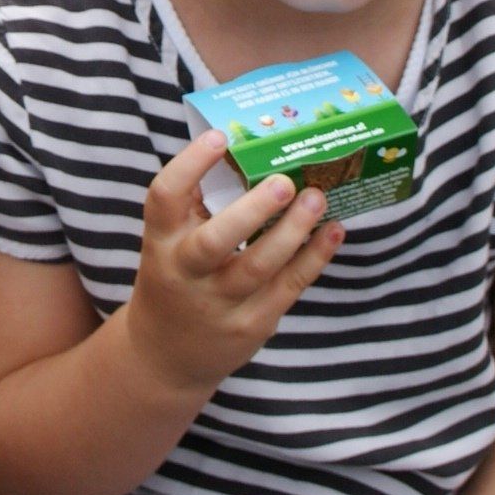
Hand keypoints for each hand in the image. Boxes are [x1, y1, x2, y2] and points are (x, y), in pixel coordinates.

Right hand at [118, 132, 346, 396]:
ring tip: (317, 197)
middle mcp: (186, 272)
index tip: (219, 137)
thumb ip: (194, 207)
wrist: (164, 357)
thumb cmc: (173, 281)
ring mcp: (220, 303)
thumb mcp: (167, 244)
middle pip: (216, 241)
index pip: (164, 198)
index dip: (189, 165)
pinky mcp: (251, 324)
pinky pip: (288, 287)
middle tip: (284, 182)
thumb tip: (246, 152)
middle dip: (251, 210)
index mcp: (161, 242)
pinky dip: (314, 258)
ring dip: (293, 231)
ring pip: (260, 267)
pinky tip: (333, 231)